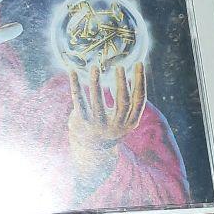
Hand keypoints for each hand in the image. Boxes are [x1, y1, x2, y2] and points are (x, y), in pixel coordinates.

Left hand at [68, 63, 146, 188]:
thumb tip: (129, 71)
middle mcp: (116, 125)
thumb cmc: (111, 124)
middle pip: (122, 103)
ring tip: (95, 67)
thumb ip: (128, 100)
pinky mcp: (83, 123)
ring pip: (98, 102)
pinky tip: (73, 72)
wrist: (93, 150)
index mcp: (130, 122)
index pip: (139, 100)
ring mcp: (99, 125)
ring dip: (96, 83)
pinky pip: (79, 102)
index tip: (139, 63)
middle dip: (121, 84)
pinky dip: (76, 86)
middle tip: (119, 66)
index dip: (140, 82)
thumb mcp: (124, 117)